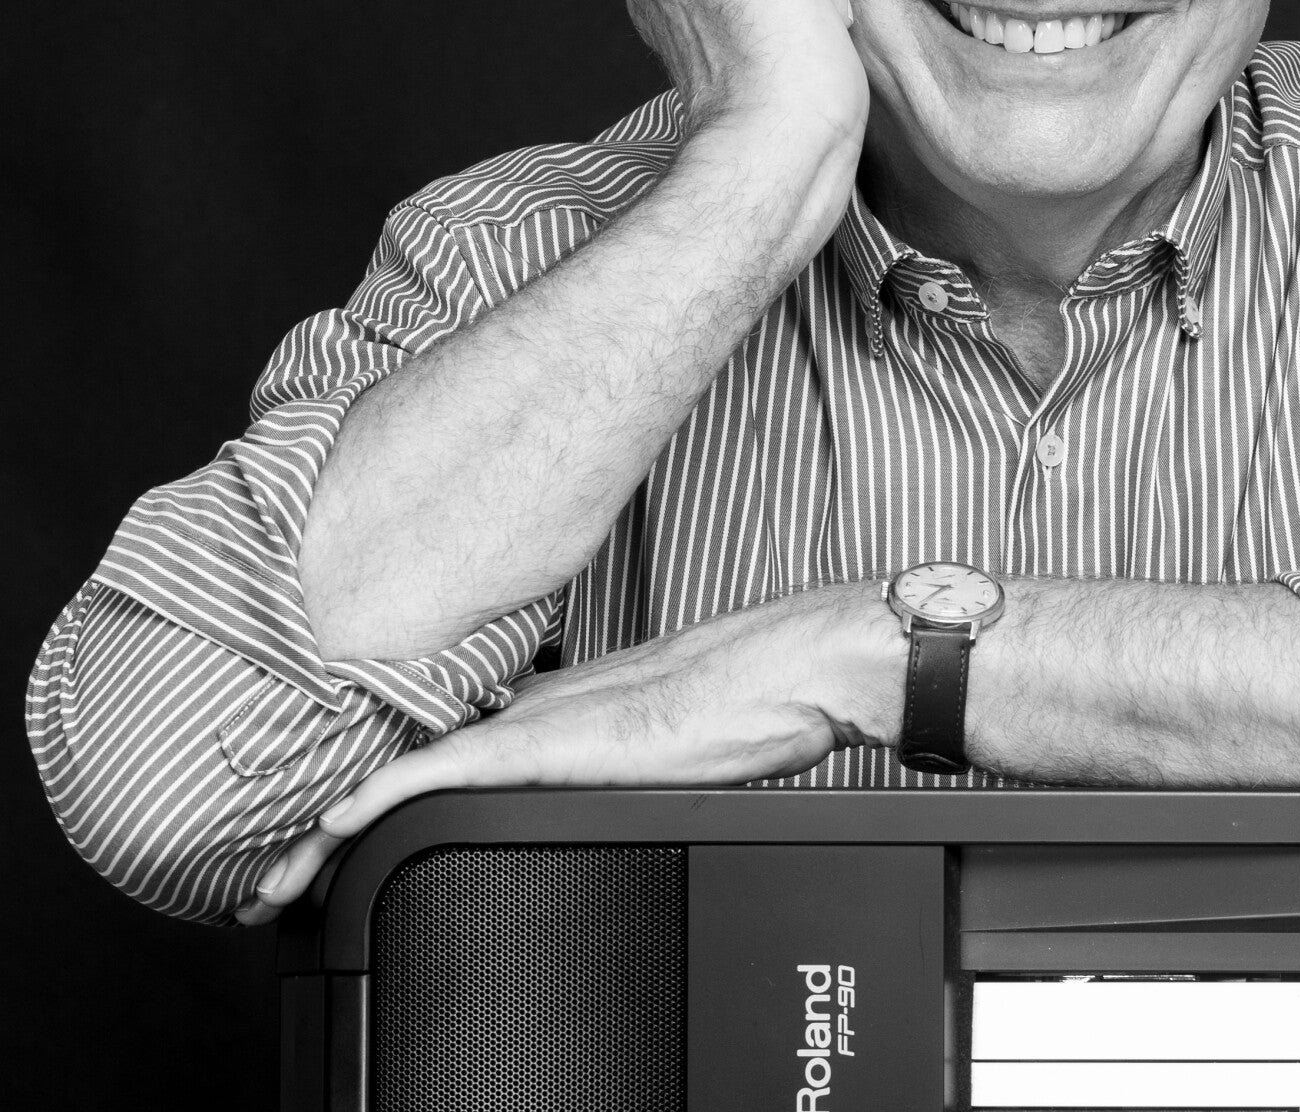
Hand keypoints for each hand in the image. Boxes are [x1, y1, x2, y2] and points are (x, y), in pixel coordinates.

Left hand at [235, 584, 903, 924]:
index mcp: (554, 717)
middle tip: (274, 868)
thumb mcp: (669, 748)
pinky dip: (380, 793)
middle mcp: (530, 713)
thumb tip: (613, 776)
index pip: (442, 757)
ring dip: (332, 819)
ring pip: (406, 768)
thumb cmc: (750, 705)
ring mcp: (536, 722)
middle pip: (405, 764)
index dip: (378, 795)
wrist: (786, 671)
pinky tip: (333, 817)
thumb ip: (620, 758)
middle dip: (331, 819)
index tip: (333, 833)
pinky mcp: (550, 737)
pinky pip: (443, 769)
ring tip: (276, 867)